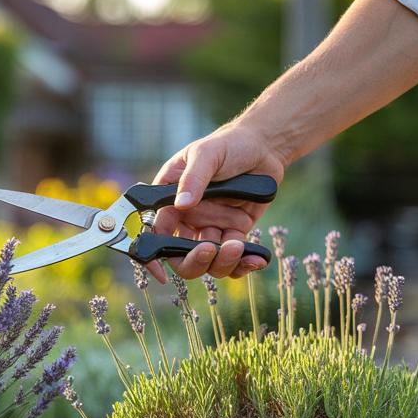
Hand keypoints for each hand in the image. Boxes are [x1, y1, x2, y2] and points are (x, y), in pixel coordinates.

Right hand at [146, 123, 286, 282]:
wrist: (264, 149)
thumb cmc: (229, 145)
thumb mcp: (207, 154)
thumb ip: (193, 178)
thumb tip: (182, 204)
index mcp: (170, 199)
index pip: (155, 231)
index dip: (153, 255)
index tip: (161, 272)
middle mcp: (187, 219)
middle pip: (181, 256)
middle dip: (196, 259)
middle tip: (212, 249)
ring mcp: (210, 229)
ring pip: (209, 261)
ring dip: (224, 258)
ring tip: (239, 243)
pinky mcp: (233, 235)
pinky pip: (233, 259)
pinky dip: (244, 263)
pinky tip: (256, 258)